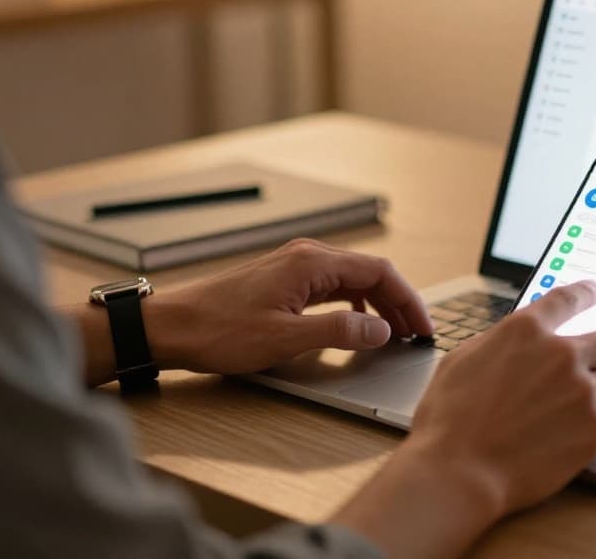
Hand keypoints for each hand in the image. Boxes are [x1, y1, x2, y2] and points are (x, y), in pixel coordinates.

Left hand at [143, 239, 433, 374]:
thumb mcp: (285, 339)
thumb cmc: (219, 330)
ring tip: (394, 333)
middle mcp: (306, 256)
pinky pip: (333, 286)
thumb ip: (339, 334)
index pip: (379, 272)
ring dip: (378, 304)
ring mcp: (294, 266)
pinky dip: (355, 304)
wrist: (171, 326)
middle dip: (399, 303)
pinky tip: (356, 326)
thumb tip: (381, 331)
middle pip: (370, 273)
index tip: (424, 327)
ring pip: (352, 280)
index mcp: (312, 263)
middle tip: (417, 335)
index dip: (409, 300)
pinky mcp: (283, 280)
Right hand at [333, 281, 595, 558]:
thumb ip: (500, 342)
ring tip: (581, 404)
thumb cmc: (450, 421)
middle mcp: (562, 355)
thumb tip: (518, 338)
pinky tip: (574, 431)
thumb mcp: (464, 361)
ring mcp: (583, 393)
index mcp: (526, 331)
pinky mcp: (594, 430)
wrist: (458, 472)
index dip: (588, 292)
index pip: (571, 298)